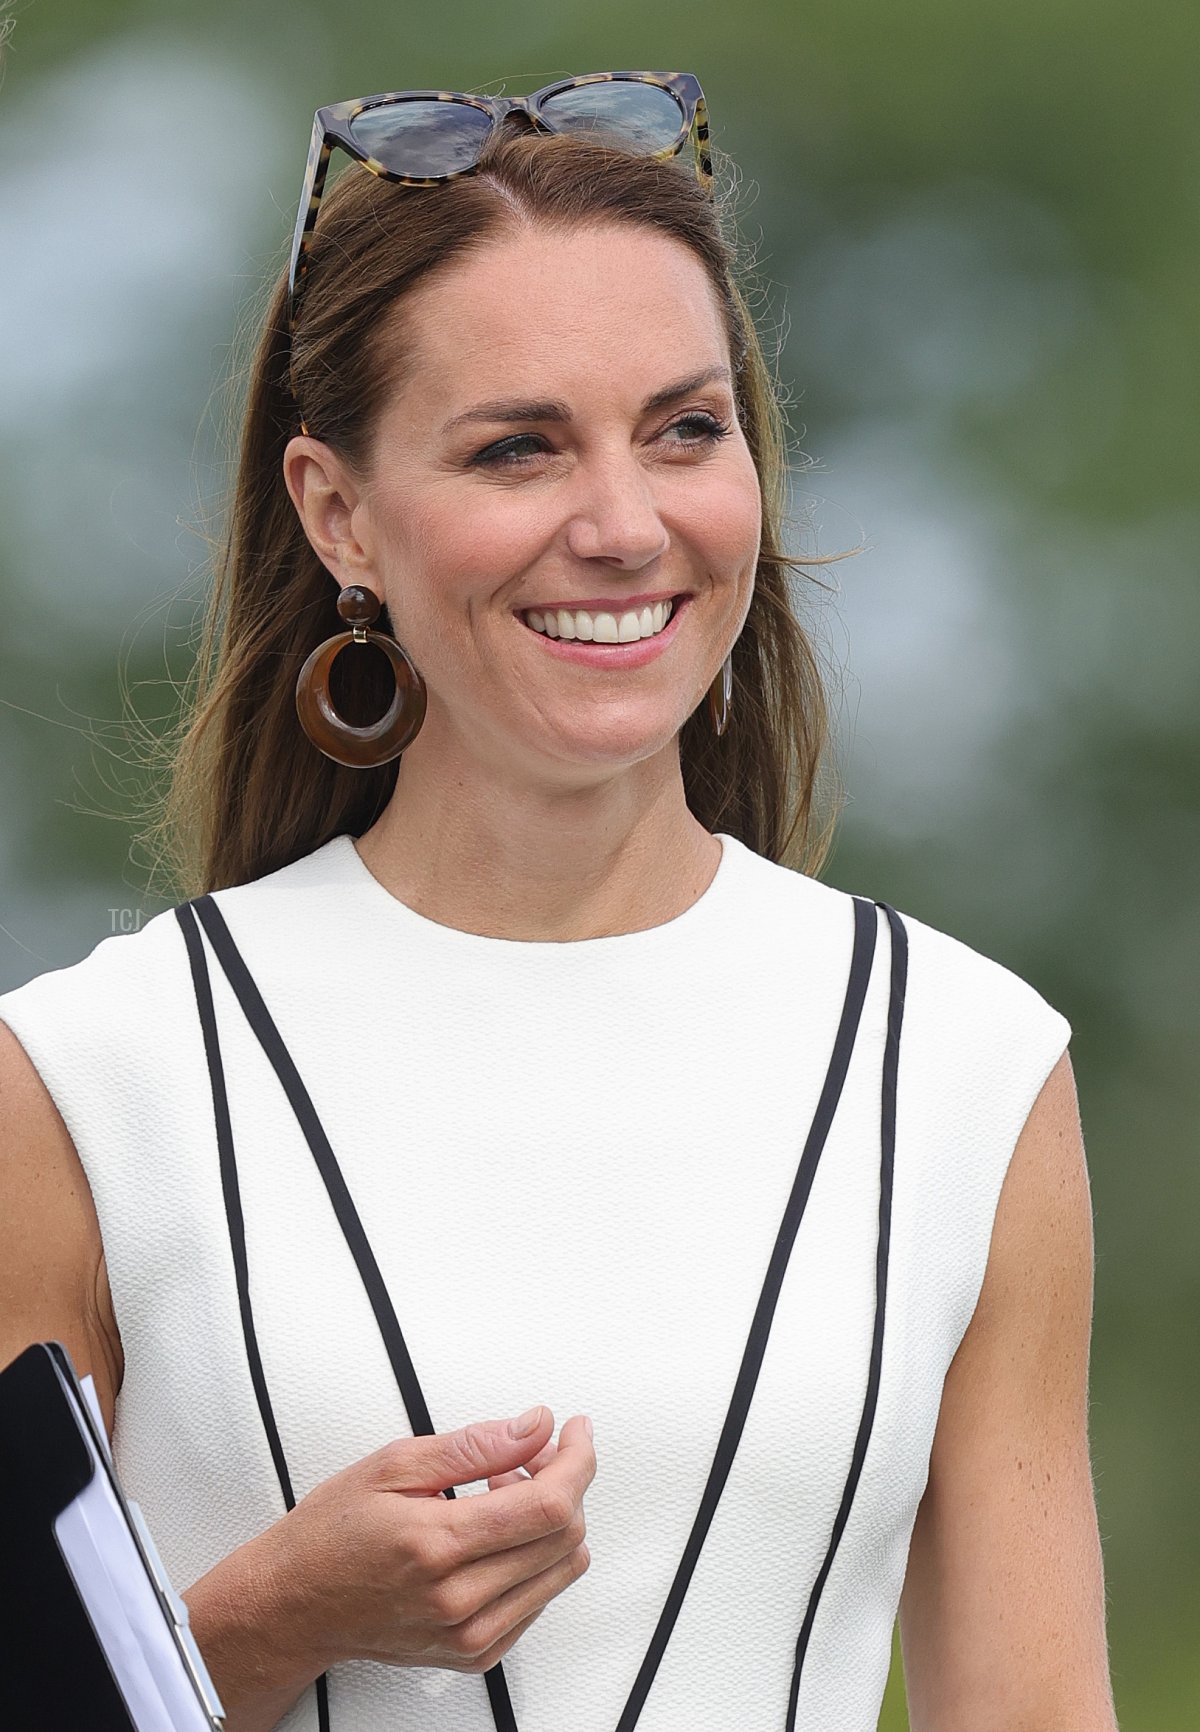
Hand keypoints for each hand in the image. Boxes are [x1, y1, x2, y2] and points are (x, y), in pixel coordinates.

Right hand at [261, 1406, 593, 1681]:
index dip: (576, 1460)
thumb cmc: (331, 1535)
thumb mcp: (393, 1465)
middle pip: (564, 1537)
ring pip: (561, 1570)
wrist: (295, 1604)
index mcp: (437, 1546)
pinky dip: (534, 1557)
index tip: (575, 1432)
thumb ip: (474, 1445)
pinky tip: (498, 1532)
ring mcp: (468, 1635)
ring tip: (506, 1490)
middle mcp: (458, 1601)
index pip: (548, 1507)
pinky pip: (539, 1600)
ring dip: (552, 1519)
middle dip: (565, 1481)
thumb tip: (534, 1427)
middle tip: (534, 1452)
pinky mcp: (474, 1653)